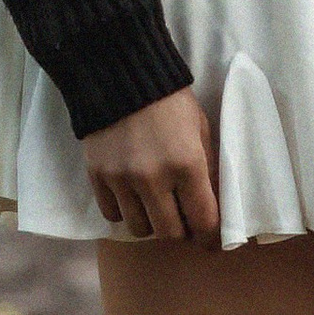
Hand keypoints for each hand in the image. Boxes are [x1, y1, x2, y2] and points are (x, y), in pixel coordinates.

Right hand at [81, 87, 221, 243]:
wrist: (121, 73)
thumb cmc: (170, 101)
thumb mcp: (200, 130)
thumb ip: (208, 170)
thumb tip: (216, 207)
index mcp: (187, 164)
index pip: (203, 221)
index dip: (210, 237)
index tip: (212, 242)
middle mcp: (153, 177)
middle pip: (169, 233)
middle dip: (180, 230)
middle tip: (183, 219)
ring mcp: (121, 178)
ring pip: (139, 229)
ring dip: (151, 222)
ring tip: (155, 203)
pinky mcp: (97, 175)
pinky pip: (112, 214)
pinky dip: (124, 210)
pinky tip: (131, 194)